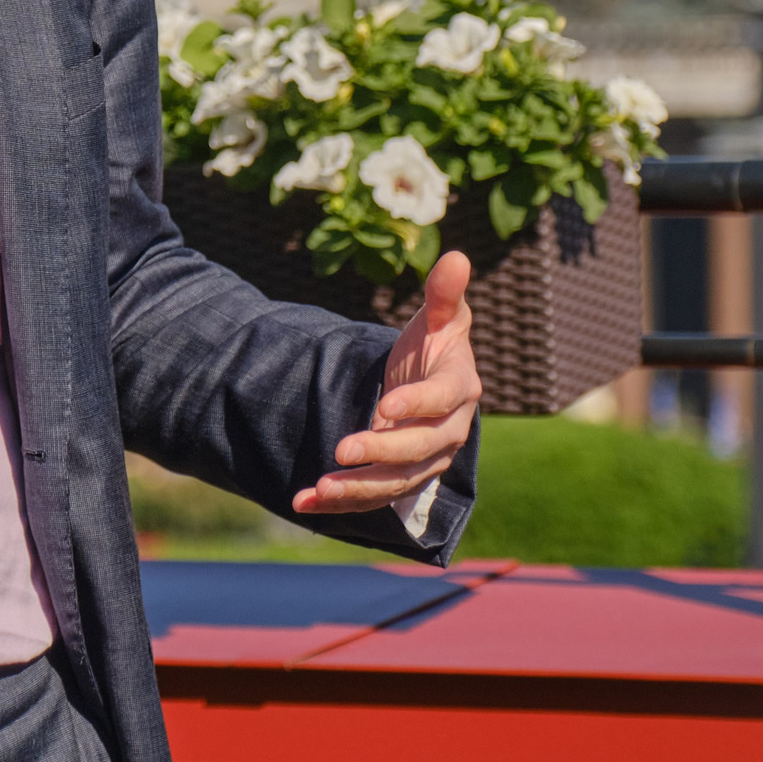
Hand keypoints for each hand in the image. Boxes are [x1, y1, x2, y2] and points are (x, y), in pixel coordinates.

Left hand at [292, 250, 480, 515]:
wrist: (429, 384)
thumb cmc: (434, 345)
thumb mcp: (438, 318)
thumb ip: (444, 294)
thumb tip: (457, 257)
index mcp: (459, 389)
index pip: (441, 401)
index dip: (416, 403)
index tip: (385, 405)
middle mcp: (448, 432)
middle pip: (418, 450)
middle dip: (381, 451)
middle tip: (341, 449)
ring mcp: (426, 461)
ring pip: (395, 481)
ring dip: (357, 488)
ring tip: (318, 486)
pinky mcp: (400, 479)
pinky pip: (372, 497)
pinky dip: (339, 504)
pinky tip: (303, 502)